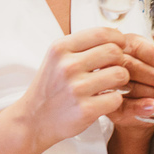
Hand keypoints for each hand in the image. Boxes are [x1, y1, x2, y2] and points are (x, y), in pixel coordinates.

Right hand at [7, 28, 133, 150]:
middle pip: (114, 52)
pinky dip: (114, 100)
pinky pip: (116, 98)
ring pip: (120, 74)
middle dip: (120, 60)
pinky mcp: (85, 109)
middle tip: (114, 68)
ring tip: (110, 85)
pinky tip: (103, 100)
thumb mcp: (56, 58)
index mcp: (60, 48)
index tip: (120, 44)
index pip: (100, 33)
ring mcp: (76, 88)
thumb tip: (115, 35)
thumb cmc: (49, 89)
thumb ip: (81, 46)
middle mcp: (67, 66)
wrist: (33, 120)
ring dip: (121, 81)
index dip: (117, 38)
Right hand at [106, 35, 153, 131]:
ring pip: (130, 87)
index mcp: (126, 46)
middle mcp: (113, 62)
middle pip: (133, 67)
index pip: (139, 48)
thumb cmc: (146, 76)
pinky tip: (153, 106)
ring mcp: (108, 83)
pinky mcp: (109, 105)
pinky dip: (139, 107)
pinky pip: (123, 106)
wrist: (135, 103)